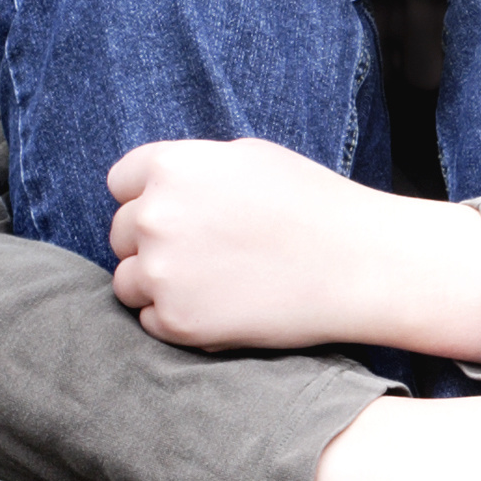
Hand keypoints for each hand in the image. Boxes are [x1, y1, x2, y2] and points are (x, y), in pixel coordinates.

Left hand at [105, 138, 480, 365]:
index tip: (184, 217)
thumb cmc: (315, 205)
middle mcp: (155, 215)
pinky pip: (152, 322)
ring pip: (128, 282)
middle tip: (208, 256)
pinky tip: (225, 308)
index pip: (120, 184)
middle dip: (154, 244)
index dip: (150, 200)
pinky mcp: (177, 320)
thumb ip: (193, 169)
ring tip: (215, 286)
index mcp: (171, 167)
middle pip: (120, 235)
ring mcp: (162, 271)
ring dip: (159, 286)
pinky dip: (179, 320)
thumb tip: (156, 188)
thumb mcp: (250, 158)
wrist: (360, 265)